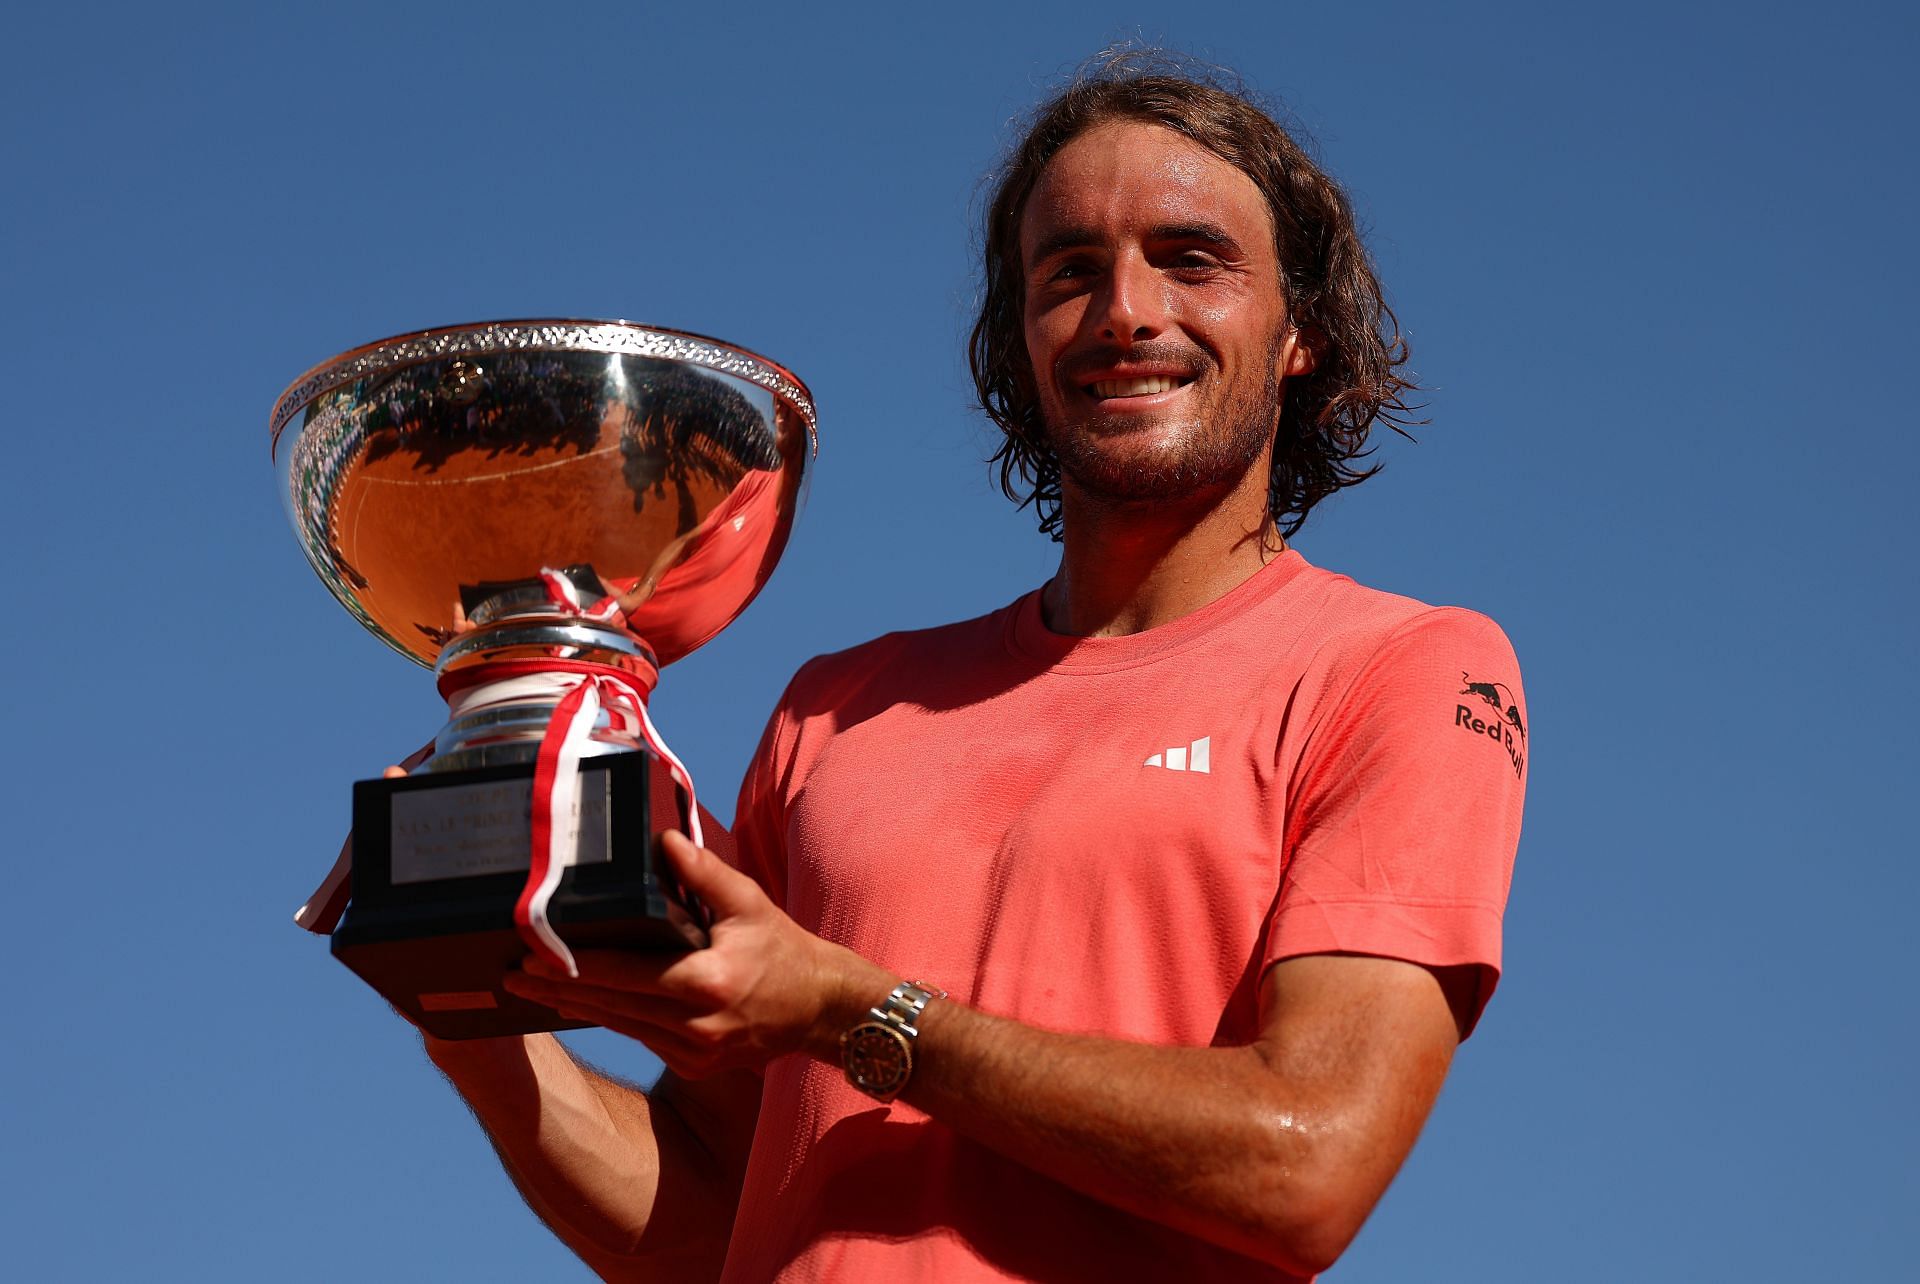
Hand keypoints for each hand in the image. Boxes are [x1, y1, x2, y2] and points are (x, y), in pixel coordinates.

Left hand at [502, 830, 893, 1077]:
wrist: (821, 1010)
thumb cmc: (784, 949)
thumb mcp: (749, 903)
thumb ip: (703, 873)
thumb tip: (662, 840)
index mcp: (706, 982)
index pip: (623, 974)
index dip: (571, 967)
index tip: (529, 957)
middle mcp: (695, 1026)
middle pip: (609, 1005)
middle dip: (555, 989)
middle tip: (509, 975)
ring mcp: (694, 1052)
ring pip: (618, 1025)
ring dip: (574, 1006)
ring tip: (529, 989)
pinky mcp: (694, 1064)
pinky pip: (639, 1036)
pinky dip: (609, 1016)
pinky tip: (579, 1002)